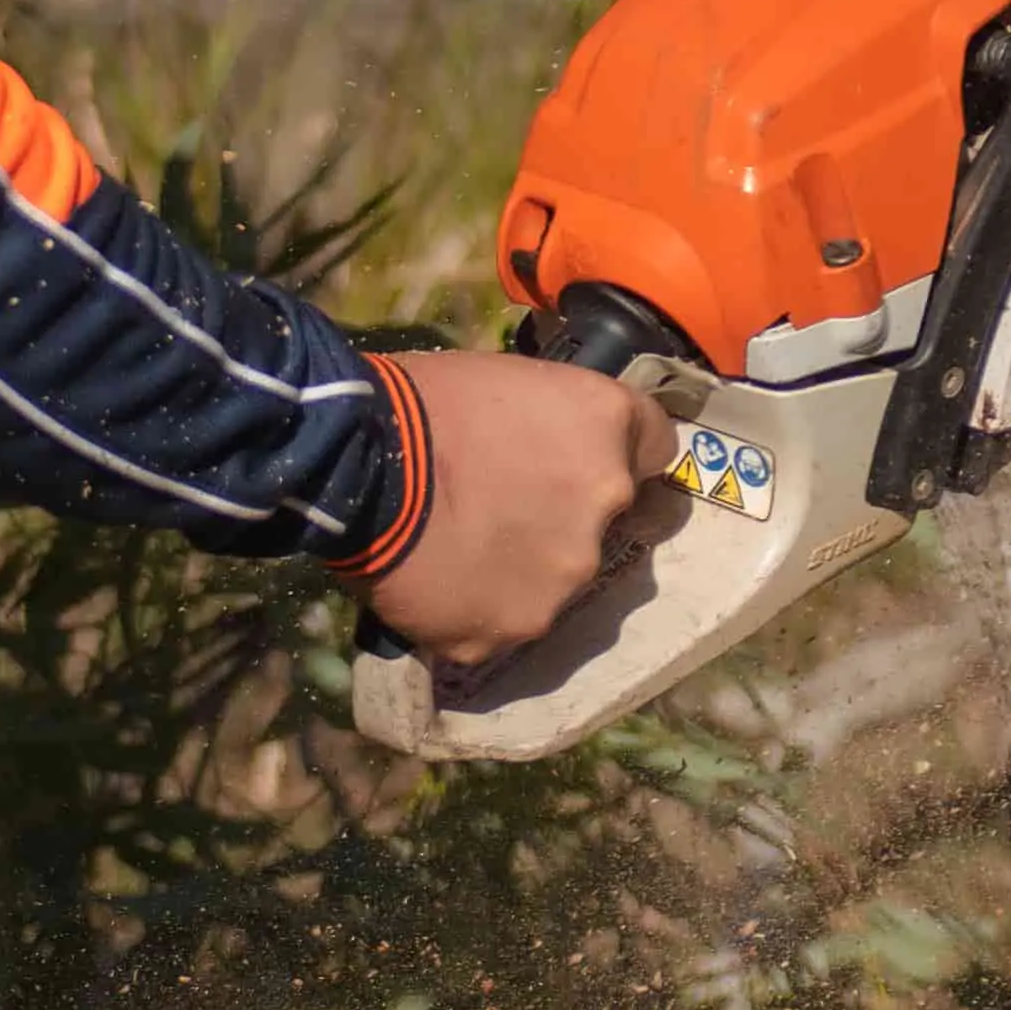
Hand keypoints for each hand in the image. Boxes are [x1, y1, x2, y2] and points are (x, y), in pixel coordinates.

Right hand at [371, 349, 675, 668]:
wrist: (355, 465)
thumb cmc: (419, 402)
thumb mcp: (504, 383)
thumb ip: (550, 423)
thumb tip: (546, 446)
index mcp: (606, 427)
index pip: (654, 444)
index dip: (617, 451)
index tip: (581, 456)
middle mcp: (605, 503)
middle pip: (603, 518)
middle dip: (561, 512)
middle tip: (499, 504)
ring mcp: (566, 574)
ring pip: (556, 575)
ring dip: (522, 565)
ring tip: (457, 550)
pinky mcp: (518, 626)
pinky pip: (504, 619)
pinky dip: (477, 608)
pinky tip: (436, 584)